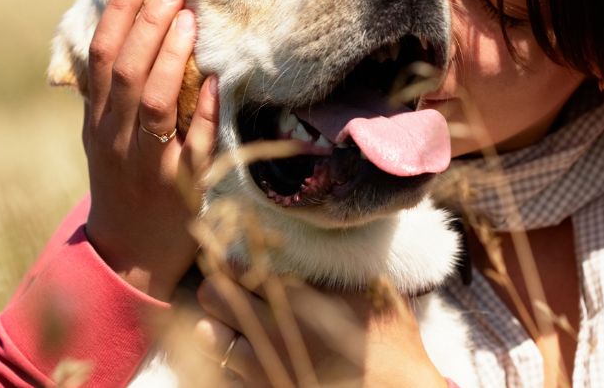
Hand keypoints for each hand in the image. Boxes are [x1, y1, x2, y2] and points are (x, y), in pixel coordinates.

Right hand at [82, 0, 218, 299]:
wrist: (129, 253)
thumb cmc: (123, 180)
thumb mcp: (106, 134)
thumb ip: (114, 90)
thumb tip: (132, 26)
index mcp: (97, 120)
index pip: (101, 57)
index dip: (119, 15)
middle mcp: (117, 138)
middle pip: (128, 73)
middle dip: (149, 25)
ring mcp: (148, 163)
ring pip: (155, 104)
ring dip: (173, 59)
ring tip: (189, 20)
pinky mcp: (182, 186)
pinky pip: (193, 146)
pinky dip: (203, 114)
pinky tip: (216, 84)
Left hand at [189, 270, 445, 387]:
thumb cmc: (393, 347)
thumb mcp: (378, 294)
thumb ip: (348, 267)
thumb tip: (337, 233)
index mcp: (300, 297)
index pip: (240, 265)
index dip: (231, 257)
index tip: (237, 254)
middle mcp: (274, 329)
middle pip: (213, 295)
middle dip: (217, 287)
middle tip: (229, 285)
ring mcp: (264, 365)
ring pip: (209, 335)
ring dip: (215, 324)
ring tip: (229, 321)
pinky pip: (223, 371)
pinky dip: (226, 359)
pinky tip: (244, 354)